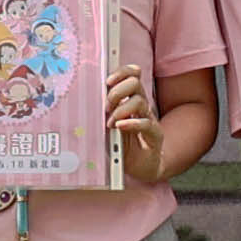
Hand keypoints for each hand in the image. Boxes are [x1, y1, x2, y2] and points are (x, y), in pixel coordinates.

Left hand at [106, 65, 156, 186]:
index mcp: (130, 98)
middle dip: (117, 91)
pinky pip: (146, 123)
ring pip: (140, 100)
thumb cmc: (121, 146)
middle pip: (135, 82)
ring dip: (121, 109)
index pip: (132, 74)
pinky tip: (120, 126)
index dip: (121, 72)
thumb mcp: (108, 126)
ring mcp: (149, 119)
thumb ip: (103, 112)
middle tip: (106, 107)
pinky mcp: (155, 135)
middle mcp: (141, 105)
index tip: (106, 81)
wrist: (140, 167)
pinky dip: (131, 123)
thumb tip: (85, 99)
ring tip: (110, 124)